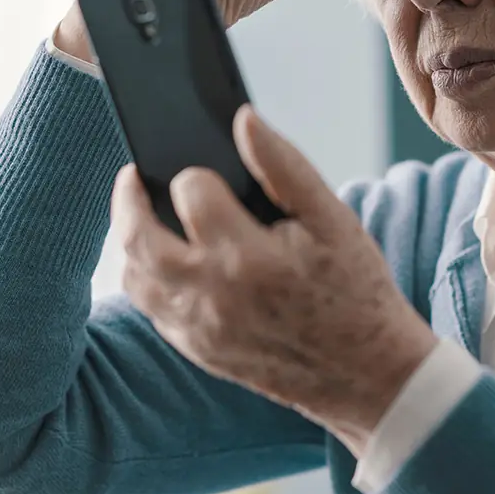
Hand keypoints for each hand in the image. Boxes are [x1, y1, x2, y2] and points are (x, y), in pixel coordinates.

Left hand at [113, 107, 437, 452]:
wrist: (367, 374)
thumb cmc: (355, 289)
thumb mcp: (333, 219)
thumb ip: (284, 165)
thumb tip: (243, 120)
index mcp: (249, 257)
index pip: (191, 192)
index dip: (196, 173)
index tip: (204, 169)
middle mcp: (213, 296)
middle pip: (139, 238)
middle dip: (128, 199)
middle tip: (134, 176)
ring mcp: (200, 329)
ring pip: (135, 277)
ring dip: (129, 240)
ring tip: (142, 212)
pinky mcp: (198, 351)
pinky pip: (150, 309)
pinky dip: (146, 277)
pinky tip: (163, 257)